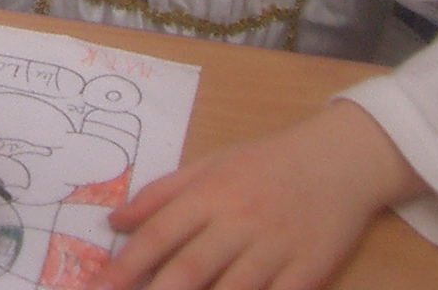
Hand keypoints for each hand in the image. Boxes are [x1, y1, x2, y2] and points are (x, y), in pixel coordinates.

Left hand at [92, 101, 424, 289]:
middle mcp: (238, 222)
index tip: (98, 286)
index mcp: (209, 194)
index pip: (159, 236)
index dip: (126, 266)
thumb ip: (161, 194)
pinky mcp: (310, 270)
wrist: (338, 160)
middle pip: (190, 268)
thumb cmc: (266, 162)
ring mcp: (276, 249)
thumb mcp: (209, 164)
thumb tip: (114, 223)